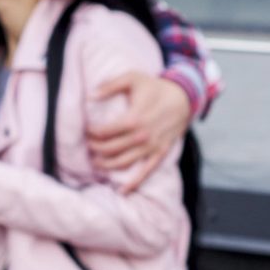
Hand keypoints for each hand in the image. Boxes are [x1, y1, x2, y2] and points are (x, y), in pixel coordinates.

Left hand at [87, 73, 193, 187]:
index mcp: (134, 118)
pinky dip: (133, 183)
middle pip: (110, 149)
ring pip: (123, 162)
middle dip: (95, 148)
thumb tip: (90, 96)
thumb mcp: (133, 78)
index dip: (91, 133)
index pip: (104, 132)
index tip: (86, 131)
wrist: (183, 98)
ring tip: (95, 162)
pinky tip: (122, 191)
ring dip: (106, 165)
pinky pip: (145, 172)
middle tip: (88, 146)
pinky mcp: (160, 153)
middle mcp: (141, 136)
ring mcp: (151, 147)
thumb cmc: (155, 87)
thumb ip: (110, 86)